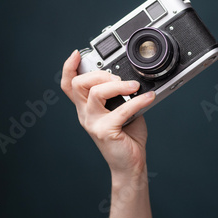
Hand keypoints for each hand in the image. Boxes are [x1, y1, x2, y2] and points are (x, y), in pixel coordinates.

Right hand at [61, 50, 155, 178]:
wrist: (130, 163)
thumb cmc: (127, 135)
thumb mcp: (121, 108)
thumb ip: (120, 93)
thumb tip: (132, 75)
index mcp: (86, 107)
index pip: (69, 85)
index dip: (68, 68)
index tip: (77, 54)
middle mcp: (85, 114)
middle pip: (79, 84)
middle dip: (98, 73)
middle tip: (118, 78)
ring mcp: (93, 123)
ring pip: (96, 93)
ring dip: (117, 85)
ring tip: (134, 86)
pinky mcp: (105, 131)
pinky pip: (121, 110)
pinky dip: (138, 100)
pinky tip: (149, 97)